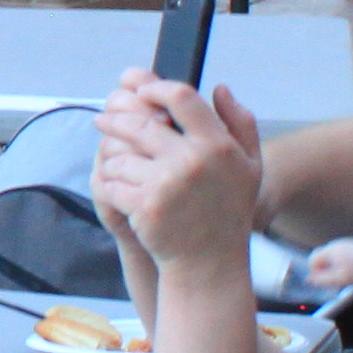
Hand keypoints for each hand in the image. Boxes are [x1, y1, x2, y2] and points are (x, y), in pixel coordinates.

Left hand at [92, 69, 266, 276]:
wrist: (210, 263)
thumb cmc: (228, 213)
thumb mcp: (250, 167)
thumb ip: (240, 124)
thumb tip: (219, 88)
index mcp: (218, 145)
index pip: (181, 97)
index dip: (155, 88)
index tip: (140, 90)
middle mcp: (193, 160)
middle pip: (139, 122)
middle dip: (115, 119)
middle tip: (103, 118)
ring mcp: (167, 183)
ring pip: (119, 154)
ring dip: (113, 158)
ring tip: (116, 164)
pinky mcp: (145, 205)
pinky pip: (112, 182)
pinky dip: (111, 185)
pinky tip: (118, 190)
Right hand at [299, 238, 352, 293]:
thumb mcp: (339, 279)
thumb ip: (321, 279)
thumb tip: (308, 280)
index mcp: (331, 250)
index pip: (313, 259)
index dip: (315, 272)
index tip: (325, 281)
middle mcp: (337, 244)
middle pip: (321, 258)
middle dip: (324, 269)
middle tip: (335, 281)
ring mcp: (346, 244)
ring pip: (332, 257)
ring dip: (334, 267)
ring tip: (347, 276)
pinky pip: (342, 255)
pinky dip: (343, 263)